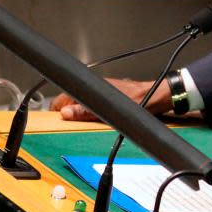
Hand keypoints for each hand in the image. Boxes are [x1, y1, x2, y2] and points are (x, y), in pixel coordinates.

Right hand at [50, 78, 173, 120]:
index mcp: (93, 87)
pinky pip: (93, 106)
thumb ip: (87, 111)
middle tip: (67, 124)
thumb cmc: (140, 101)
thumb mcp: (110, 109)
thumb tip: (65, 112)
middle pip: (71, 100)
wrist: (157, 98)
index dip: (57, 108)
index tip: (54, 119)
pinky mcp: (110, 98)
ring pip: (82, 103)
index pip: (64, 96)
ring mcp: (103, 93)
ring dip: (78, 113)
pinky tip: (93, 120)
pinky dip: (89, 113)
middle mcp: (96, 88)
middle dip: (67, 112)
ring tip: (79, 123)